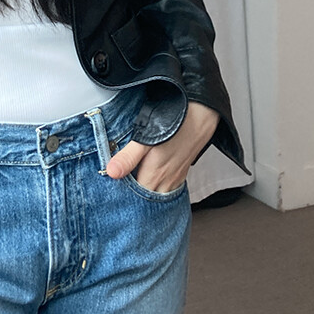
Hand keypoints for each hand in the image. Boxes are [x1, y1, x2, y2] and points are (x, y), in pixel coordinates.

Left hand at [104, 100, 218, 193]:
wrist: (202, 113)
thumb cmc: (174, 122)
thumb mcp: (146, 138)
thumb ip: (129, 157)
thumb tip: (111, 172)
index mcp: (155, 176)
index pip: (135, 199)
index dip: (122, 198)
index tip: (112, 193)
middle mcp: (167, 182)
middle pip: (146, 200)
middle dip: (132, 198)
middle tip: (118, 191)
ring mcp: (176, 179)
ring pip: (157, 195)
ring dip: (144, 192)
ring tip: (130, 186)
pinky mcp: (181, 172)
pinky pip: (167, 188)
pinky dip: (156, 187)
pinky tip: (148, 178)